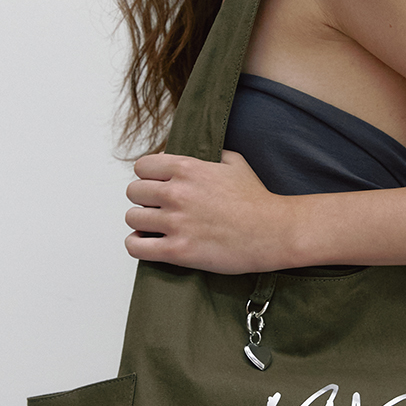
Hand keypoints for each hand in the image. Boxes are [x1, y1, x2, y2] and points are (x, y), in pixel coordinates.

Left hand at [125, 149, 290, 272]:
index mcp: (187, 168)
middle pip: (133, 192)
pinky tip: (149, 244)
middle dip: (145, 200)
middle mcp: (176, 193)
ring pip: (132, 218)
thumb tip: (193, 155)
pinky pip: (135, 246)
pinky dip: (137, 245)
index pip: (142, 167)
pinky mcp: (177, 251)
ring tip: (156, 228)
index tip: (157, 187)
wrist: (273, 232)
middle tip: (159, 209)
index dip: (148, 177)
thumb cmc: (257, 200)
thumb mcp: (235, 163)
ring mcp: (175, 222)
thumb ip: (210, 155)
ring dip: (142, 223)